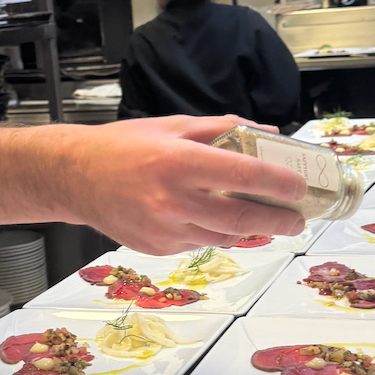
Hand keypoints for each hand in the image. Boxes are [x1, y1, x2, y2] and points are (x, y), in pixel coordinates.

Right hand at [56, 114, 307, 253]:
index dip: (278, 184)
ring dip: (247, 229)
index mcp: (179, 162)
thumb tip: (265, 135)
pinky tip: (211, 218)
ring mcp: (164, 229)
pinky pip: (198, 243)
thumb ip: (221, 130)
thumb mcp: (173, 126)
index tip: (300, 187)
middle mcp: (172, 200)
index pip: (243, 177)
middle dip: (278, 221)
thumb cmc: (122, 147)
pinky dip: (213, 232)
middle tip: (297, 218)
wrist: (74, 176)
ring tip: (261, 217)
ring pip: (222, 236)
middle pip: (241, 220)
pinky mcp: (157, 247)